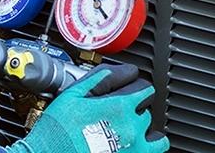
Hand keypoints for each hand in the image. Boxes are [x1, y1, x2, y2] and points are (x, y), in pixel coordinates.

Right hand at [6, 63, 167, 152]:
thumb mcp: (72, 95)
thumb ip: (100, 78)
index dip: (133, 85)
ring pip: (154, 131)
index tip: (126, 88)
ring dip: (142, 127)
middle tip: (113, 112)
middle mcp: (132, 126)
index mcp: (119, 106)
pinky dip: (148, 145)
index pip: (144, 87)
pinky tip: (133, 143)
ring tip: (124, 129)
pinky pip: (157, 149)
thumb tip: (122, 70)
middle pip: (146, 108)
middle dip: (133, 107)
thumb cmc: (57, 131)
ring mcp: (136, 147)